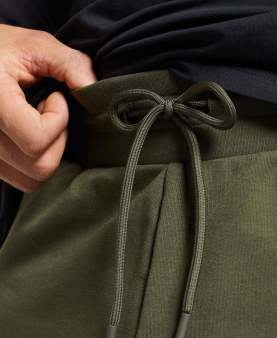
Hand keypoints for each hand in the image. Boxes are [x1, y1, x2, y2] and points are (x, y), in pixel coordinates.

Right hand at [0, 24, 95, 191]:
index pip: (36, 140)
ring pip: (32, 179)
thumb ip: (69, 64)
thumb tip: (96, 92)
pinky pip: (22, 180)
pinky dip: (35, 163)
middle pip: (39, 166)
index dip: (57, 120)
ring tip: (37, 122)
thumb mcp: (35, 45)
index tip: (55, 97)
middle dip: (56, 140)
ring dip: (46, 154)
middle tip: (48, 112)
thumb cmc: (2, 49)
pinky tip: (29, 135)